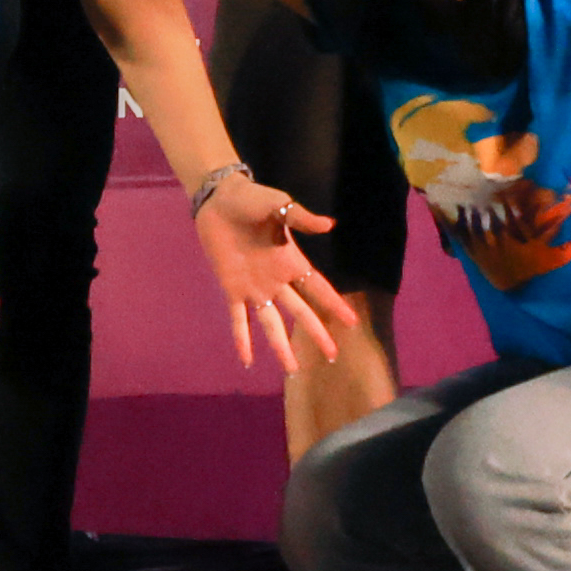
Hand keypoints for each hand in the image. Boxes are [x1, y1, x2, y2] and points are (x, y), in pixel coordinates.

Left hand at [191, 179, 357, 371]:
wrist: (219, 201)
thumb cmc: (252, 200)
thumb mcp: (279, 205)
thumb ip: (301, 219)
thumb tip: (329, 226)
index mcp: (292, 262)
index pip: (318, 288)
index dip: (334, 305)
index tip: (351, 323)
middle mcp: (277, 281)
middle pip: (301, 312)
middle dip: (316, 333)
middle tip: (331, 357)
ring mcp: (254, 288)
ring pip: (272, 324)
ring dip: (281, 346)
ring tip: (291, 370)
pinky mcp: (231, 290)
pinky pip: (238, 320)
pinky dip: (242, 340)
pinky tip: (247, 361)